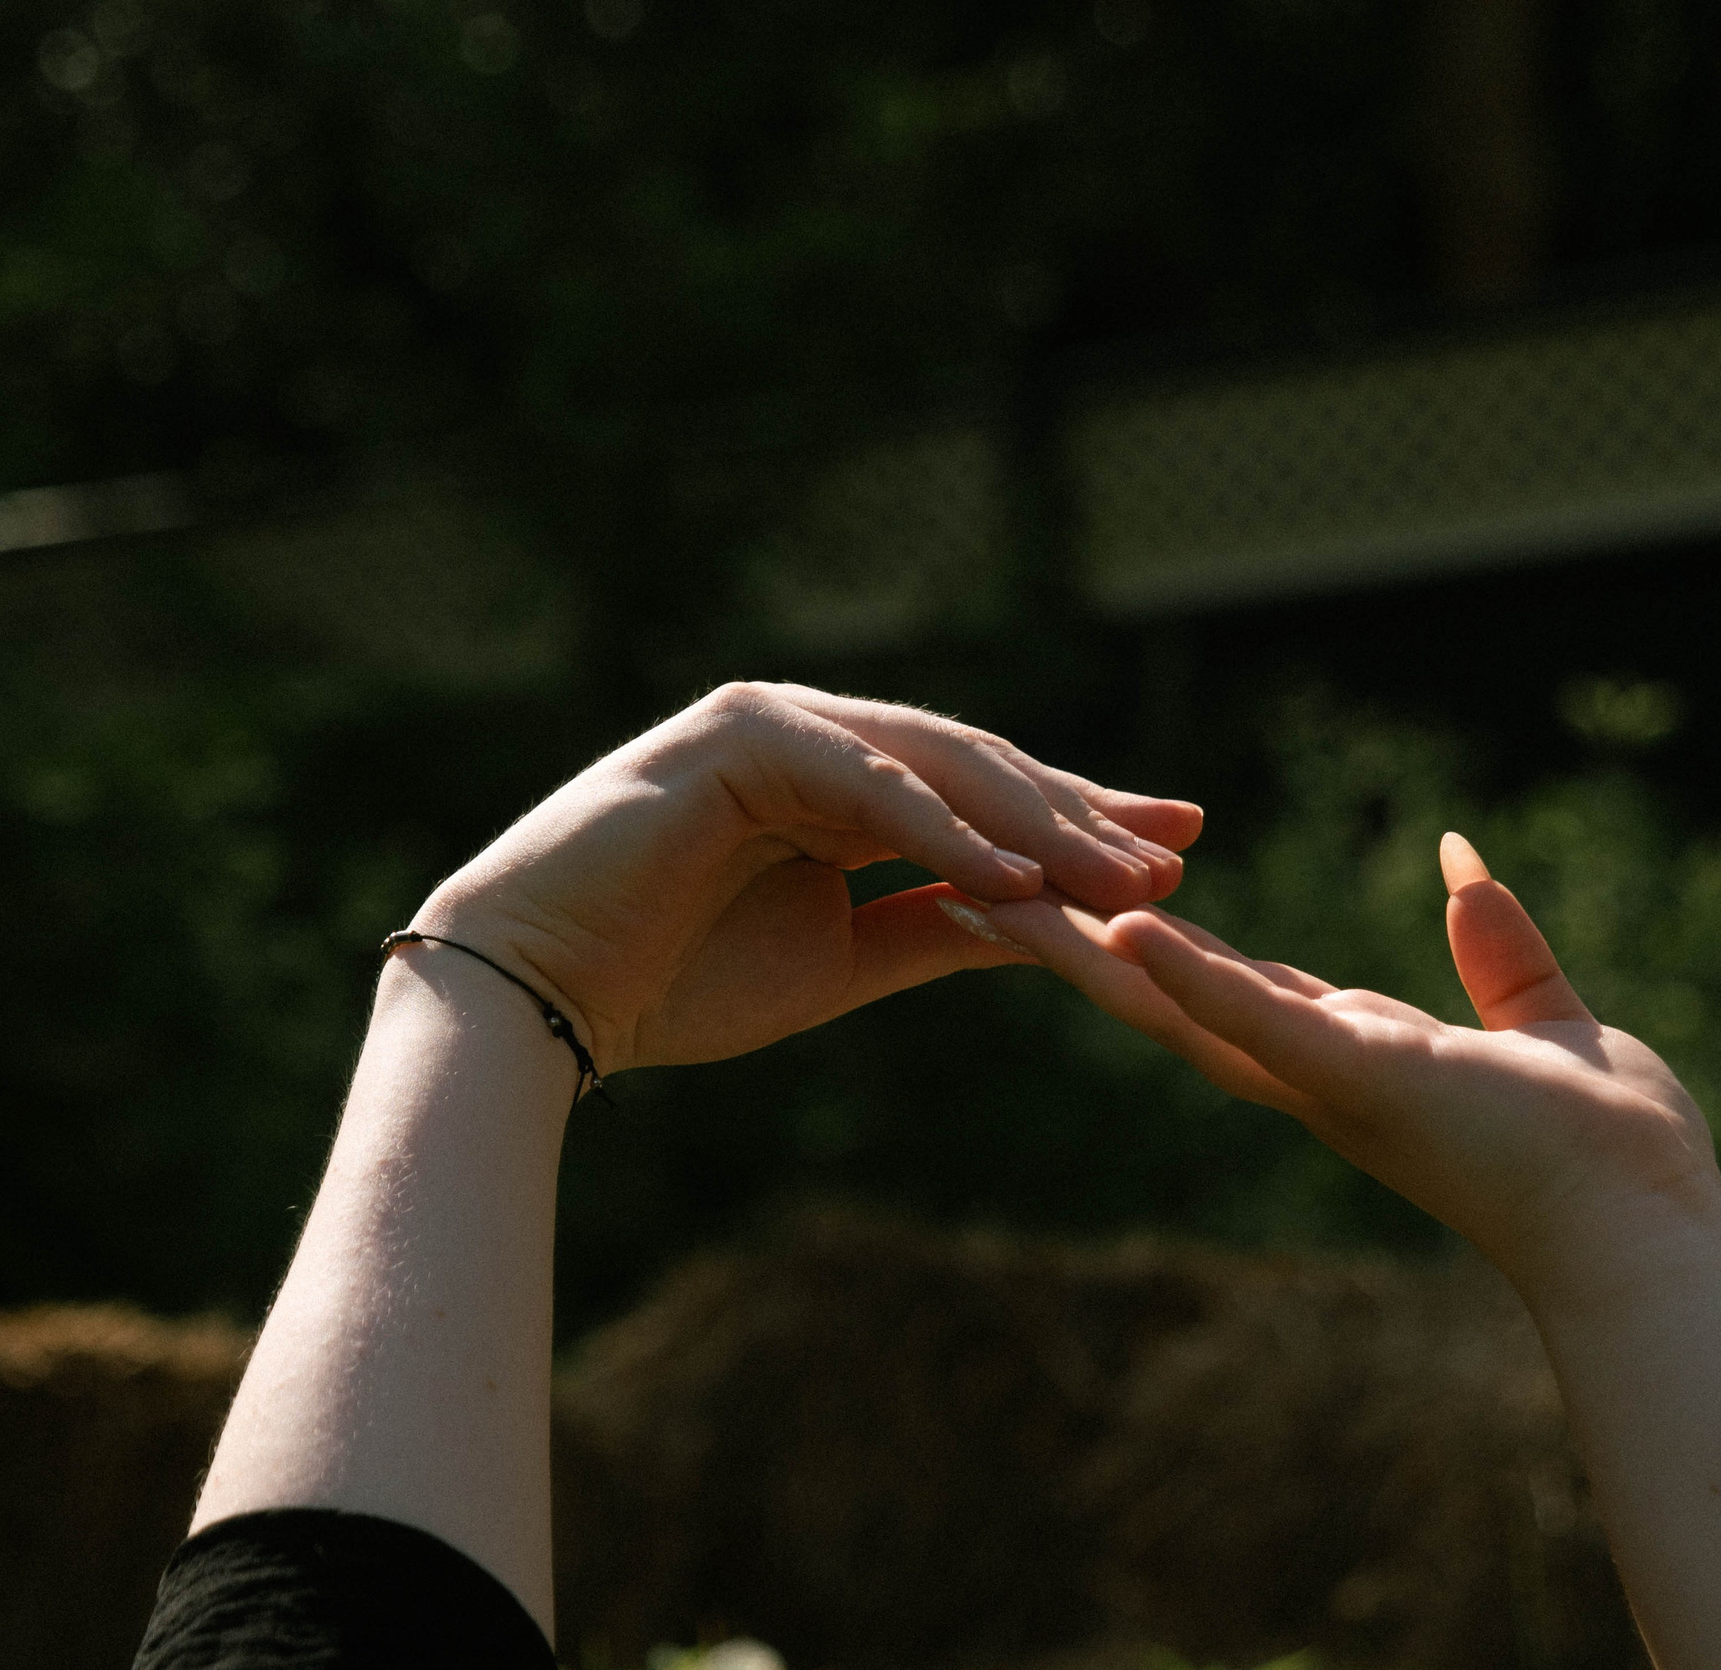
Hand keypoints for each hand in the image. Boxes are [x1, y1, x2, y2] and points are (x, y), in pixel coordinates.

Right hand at [413, 682, 1203, 1075]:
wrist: (542, 996)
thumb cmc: (674, 984)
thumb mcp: (841, 961)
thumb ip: (935, 928)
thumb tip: (1047, 924)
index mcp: (835, 785)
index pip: (978, 794)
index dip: (1077, 821)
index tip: (1177, 849)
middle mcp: (813, 739)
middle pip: (974, 767)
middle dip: (1079, 814)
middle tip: (1179, 851)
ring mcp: (774, 725)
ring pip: (932, 764)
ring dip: (1030, 821)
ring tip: (1120, 873)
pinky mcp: (736, 738)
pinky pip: (860, 781)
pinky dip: (939, 827)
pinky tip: (1013, 873)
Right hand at [989, 833, 1720, 1301]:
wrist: (1650, 1236)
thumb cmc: (1614, 1156)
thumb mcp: (1545, 1020)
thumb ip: (1497, 948)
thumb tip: (1460, 857)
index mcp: (1348, 1056)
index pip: (1222, 987)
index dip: (1142, 942)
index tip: (1072, 900)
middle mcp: (1313, 1074)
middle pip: (1162, 997)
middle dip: (1067, 945)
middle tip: (970, 892)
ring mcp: (1325, 1078)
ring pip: (1176, 1006)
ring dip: (1082, 951)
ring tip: (994, 893)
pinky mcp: (1360, 1075)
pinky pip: (1256, 1020)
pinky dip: (1186, 975)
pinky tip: (1120, 929)